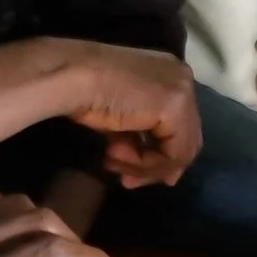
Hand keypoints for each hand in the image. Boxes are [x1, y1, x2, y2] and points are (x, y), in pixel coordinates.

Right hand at [53, 42, 200, 188]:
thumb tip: (167, 174)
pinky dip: (146, 165)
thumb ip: (145, 138)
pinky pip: (172, 155)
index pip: (182, 125)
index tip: (137, 175)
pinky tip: (115, 155)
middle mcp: (183, 79)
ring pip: (180, 151)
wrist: (71, 77)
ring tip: (113, 165)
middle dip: (156, 167)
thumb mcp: (123, 118)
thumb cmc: (87, 93)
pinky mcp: (175, 107)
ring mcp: (182, 92)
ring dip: (145, 167)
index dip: (164, 156)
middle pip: (186, 140)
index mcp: (172, 74)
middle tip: (128, 182)